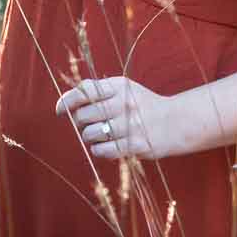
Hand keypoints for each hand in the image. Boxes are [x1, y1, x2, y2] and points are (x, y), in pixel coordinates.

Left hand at [55, 75, 206, 160]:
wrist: (177, 121)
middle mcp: (124, 103)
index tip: (60, 110)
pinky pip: (103, 151)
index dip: (67, 101)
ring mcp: (130, 125)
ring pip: (91, 134)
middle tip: (88, 125)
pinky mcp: (136, 145)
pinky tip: (104, 147)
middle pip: (84, 115)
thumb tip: (66, 102)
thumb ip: (98, 91)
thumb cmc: (143, 106)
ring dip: (89, 137)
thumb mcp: (125, 89)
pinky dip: (99, 151)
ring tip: (99, 136)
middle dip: (80, 122)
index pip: (85, 90)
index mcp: (119, 86)